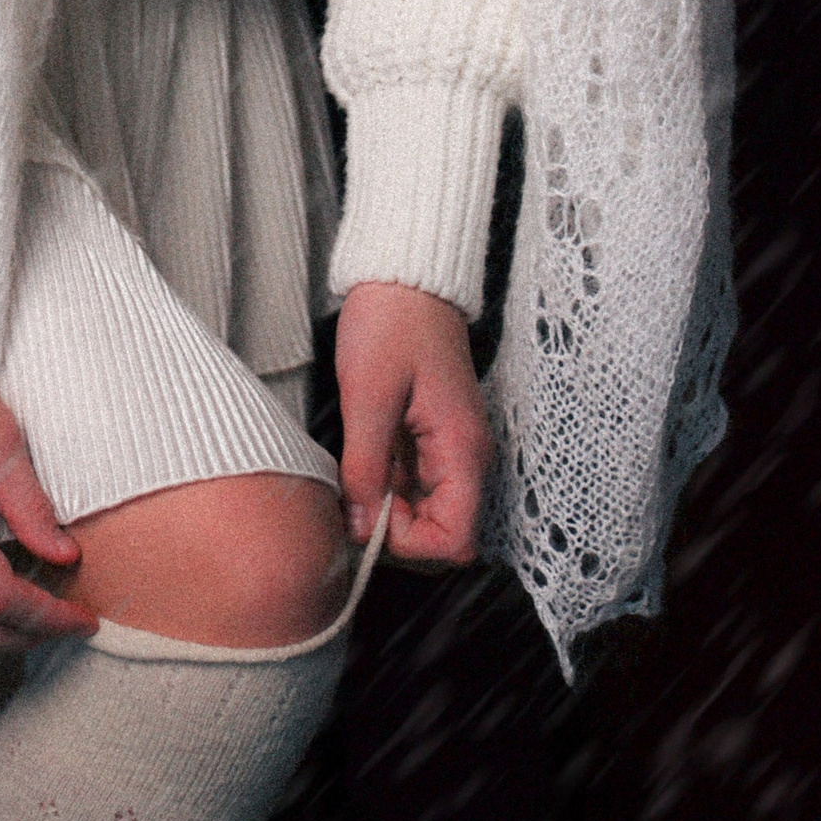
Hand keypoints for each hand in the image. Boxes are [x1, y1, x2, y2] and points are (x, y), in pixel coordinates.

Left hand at [335, 281, 491, 566]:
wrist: (404, 278)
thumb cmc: (391, 324)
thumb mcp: (368, 396)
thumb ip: (366, 467)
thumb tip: (360, 527)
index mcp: (462, 449)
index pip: (457, 539)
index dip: (412, 543)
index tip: (370, 516)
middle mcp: (465, 456)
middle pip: (443, 530)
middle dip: (397, 528)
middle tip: (354, 493)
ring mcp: (450, 446)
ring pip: (425, 508)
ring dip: (388, 504)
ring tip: (354, 469)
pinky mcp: (432, 435)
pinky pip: (414, 480)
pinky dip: (387, 481)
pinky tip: (361, 456)